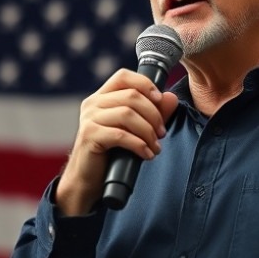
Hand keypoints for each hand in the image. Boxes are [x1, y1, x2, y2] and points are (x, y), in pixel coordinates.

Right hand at [55, 68, 178, 215]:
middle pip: (131, 96)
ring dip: (148, 131)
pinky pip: (120, 134)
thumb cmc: (111, 154)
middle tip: (162, 133)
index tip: (160, 100)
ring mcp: (89, 119)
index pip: (124, 76)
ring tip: (155, 146)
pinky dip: (139, 144)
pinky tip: (147, 154)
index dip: (145, 84)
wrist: (87, 181)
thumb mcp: (134, 130)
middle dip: (153, 114)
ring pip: (127, 114)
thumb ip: (152, 112)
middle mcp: (93, 103)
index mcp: (102, 97)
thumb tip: (171, 97)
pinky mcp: (89, 136)